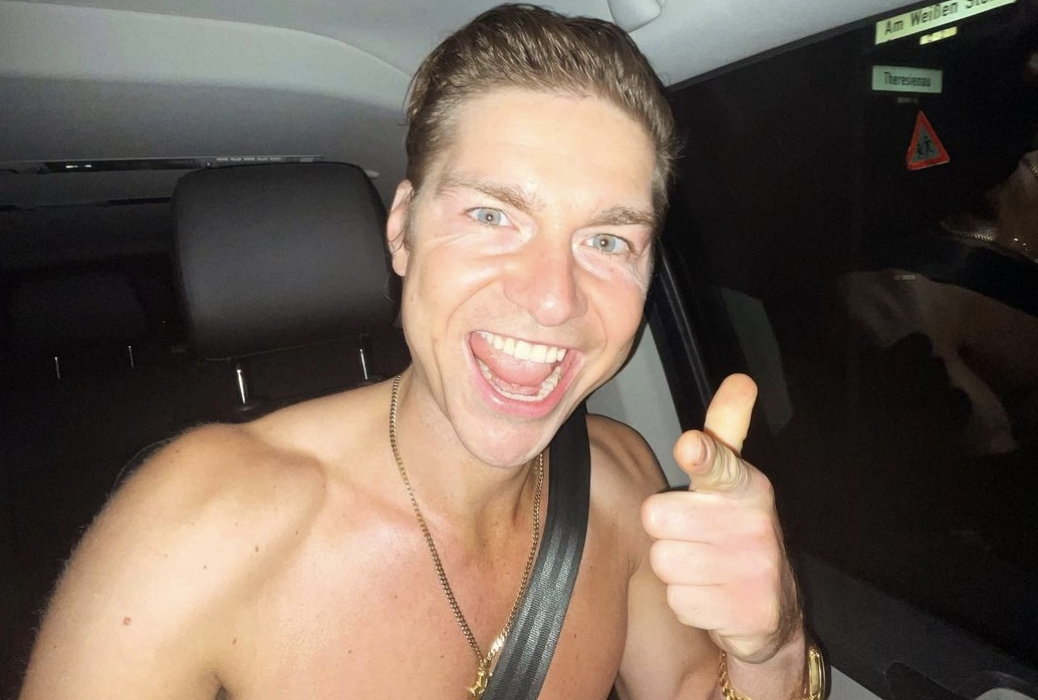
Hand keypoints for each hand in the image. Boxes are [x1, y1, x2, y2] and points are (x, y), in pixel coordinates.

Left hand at [641, 374, 800, 662]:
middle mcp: (756, 525)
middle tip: (692, 538)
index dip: (703, 456)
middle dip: (665, 532)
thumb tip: (740, 379)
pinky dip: (689, 605)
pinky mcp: (750, 614)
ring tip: (703, 569)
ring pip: (664, 563)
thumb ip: (726, 432)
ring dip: (675, 571)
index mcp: (749, 487)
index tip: (690, 448)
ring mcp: (756, 572)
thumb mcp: (734, 482)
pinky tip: (713, 599)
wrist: (772, 611)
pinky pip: (679, 602)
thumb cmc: (735, 533)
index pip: (721, 465)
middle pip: (657, 517)